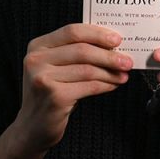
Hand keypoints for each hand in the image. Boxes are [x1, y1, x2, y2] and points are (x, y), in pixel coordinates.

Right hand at [12, 24, 131, 154]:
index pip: (72, 32)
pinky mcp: (55, 96)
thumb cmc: (49, 94)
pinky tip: (112, 85)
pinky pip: (89, 86)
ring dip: (110, 72)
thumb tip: (111, 46)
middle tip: (127, 60)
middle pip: (82, 50)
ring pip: (88, 69)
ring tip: (123, 75)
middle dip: (109, 55)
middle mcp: (36, 60)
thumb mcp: (54, 67)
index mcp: (37, 47)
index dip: (97, 34)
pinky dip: (105, 85)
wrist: (33, 126)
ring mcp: (43, 78)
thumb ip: (73, 53)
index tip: (117, 39)